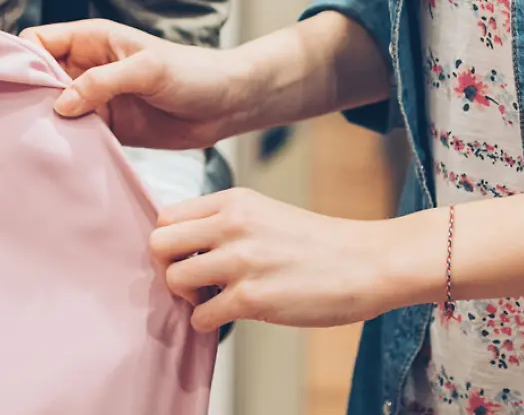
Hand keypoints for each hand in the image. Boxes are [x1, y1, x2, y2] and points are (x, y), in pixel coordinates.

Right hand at [20, 18, 244, 149]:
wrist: (225, 105)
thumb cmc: (192, 73)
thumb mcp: (148, 69)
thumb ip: (104, 82)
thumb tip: (60, 104)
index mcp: (92, 39)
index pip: (40, 40)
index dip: (22, 58)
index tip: (9, 87)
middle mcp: (88, 66)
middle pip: (41, 78)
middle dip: (26, 97)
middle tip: (11, 125)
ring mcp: (97, 98)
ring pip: (55, 109)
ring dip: (44, 125)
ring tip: (29, 146)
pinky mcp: (108, 127)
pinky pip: (77, 135)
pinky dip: (67, 145)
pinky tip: (56, 160)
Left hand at [150, 187, 390, 332]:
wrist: (364, 262)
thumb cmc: (315, 242)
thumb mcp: (264, 213)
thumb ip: (224, 221)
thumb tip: (182, 245)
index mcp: (234, 199)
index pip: (167, 215)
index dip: (170, 242)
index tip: (187, 257)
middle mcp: (232, 224)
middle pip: (159, 244)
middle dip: (168, 267)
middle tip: (193, 280)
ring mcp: (241, 260)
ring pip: (174, 280)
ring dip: (187, 298)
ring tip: (213, 299)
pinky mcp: (252, 298)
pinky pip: (200, 317)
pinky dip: (207, 323)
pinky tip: (230, 316)